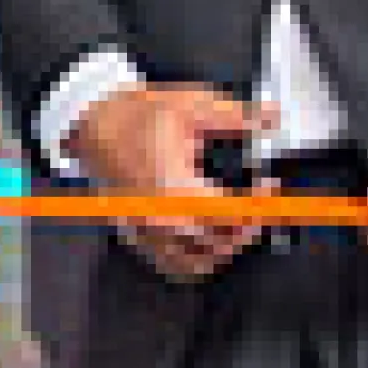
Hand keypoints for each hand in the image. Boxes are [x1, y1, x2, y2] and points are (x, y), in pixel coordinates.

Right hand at [66, 82, 264, 284]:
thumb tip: (275, 117)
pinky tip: (207, 240)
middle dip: (248, 226)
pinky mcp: (136, 234)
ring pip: (196, 263)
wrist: (91, 123)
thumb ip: (237, 115)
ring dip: (223, 249)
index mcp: (175, 190)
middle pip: (219, 244)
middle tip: (260, 204)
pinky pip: (172, 263)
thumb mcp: (191, 103)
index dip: (260, 206)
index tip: (270, 187)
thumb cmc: (137, 113)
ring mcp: (145, 231)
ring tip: (238, 225)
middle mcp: (160, 219)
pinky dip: (195, 258)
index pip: (231, 217)